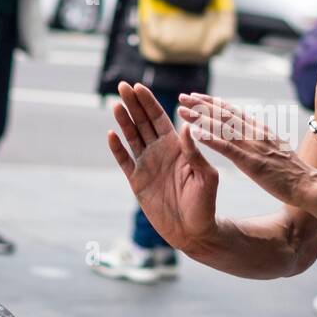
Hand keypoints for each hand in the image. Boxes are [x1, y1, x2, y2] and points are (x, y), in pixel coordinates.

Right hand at [107, 82, 219, 251]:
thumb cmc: (205, 203)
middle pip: (143, 122)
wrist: (194, 231)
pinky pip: (124, 161)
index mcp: (177, 147)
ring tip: (115, 104)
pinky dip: (117, 149)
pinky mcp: (137, 181)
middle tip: (122, 85)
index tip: (139, 86)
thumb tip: (186, 127)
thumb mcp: (206, 176)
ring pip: (132, 137)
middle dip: (133, 104)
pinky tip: (110, 135)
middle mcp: (160, 152)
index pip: (160, 119)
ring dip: (123, 121)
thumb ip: (195, 152)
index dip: (149, 102)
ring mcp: (146, 165)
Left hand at [178, 93, 314, 205]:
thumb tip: (250, 132)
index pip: (232, 111)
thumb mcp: (274, 148)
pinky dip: (211, 139)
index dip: (213, 102)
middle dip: (201, 104)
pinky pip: (228, 148)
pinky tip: (196, 133)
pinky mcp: (252, 162)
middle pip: (224, 114)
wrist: (306, 183)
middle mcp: (255, 132)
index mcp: (259, 129)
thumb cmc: (291, 171)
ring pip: (222, 127)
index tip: (197, 96)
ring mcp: (253, 146)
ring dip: (200, 117)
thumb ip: (260, 139)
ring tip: (183, 111)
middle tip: (183, 97)